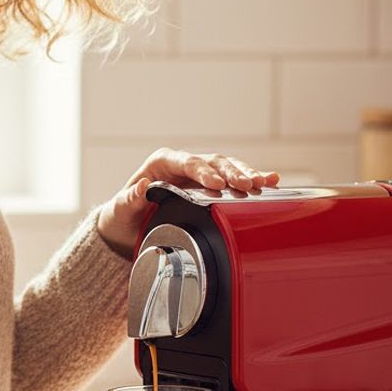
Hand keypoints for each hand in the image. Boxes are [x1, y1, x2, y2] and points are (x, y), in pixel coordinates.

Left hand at [96, 149, 280, 258]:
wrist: (128, 228)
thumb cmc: (124, 215)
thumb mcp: (120, 209)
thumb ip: (129, 199)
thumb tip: (141, 186)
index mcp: (162, 163)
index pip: (187, 162)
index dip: (204, 172)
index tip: (218, 184)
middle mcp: (183, 165)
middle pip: (213, 163)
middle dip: (232, 173)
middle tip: (248, 185)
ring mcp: (199, 175)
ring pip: (227, 168)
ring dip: (247, 174)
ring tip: (265, 182)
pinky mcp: (211, 188)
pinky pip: (234, 181)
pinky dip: (251, 181)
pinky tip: (271, 182)